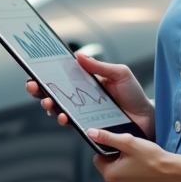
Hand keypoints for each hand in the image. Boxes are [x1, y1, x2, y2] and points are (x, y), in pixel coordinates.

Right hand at [25, 53, 155, 139]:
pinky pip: (71, 124)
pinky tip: (63, 117)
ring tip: (48, 103)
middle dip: (39, 91)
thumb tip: (78, 55)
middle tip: (33, 86)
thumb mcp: (119, 73)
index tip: (34, 72)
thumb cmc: (134, 94)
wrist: (146, 118)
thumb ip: (99, 66)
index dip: (45, 75)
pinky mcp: (88, 126)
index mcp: (85, 82)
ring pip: (58, 110)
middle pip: (53, 94)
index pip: (61, 78)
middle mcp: (80, 98)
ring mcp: (83, 113)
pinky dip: (64, 120)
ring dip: (49, 106)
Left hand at [86, 128, 180, 181]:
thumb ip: (107, 137)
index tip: (121, 146)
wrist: (170, 171)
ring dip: (123, 160)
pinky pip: (124, 174)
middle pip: (106, 163)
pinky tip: (140, 163)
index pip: (98, 156)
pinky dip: (130, 167)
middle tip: (130, 150)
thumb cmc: (151, 158)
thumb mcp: (128, 142)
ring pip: (116, 167)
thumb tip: (91, 133)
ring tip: (137, 156)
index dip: (108, 148)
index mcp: (109, 175)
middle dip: (115, 154)